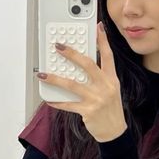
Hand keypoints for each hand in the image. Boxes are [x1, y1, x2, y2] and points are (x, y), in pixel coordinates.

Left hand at [39, 21, 127, 142]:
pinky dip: (57, 102)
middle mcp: (105, 86)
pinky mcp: (88, 111)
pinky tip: (48, 99)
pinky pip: (68, 105)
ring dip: (55, 78)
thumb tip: (79, 65)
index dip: (103, 40)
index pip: (108, 55)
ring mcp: (96, 99)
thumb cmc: (110, 109)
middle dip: (72, 54)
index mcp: (111, 79)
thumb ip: (98, 77)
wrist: (115, 132)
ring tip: (43, 74)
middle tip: (59, 46)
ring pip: (72, 84)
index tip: (98, 26)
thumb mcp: (110, 90)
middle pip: (87, 65)